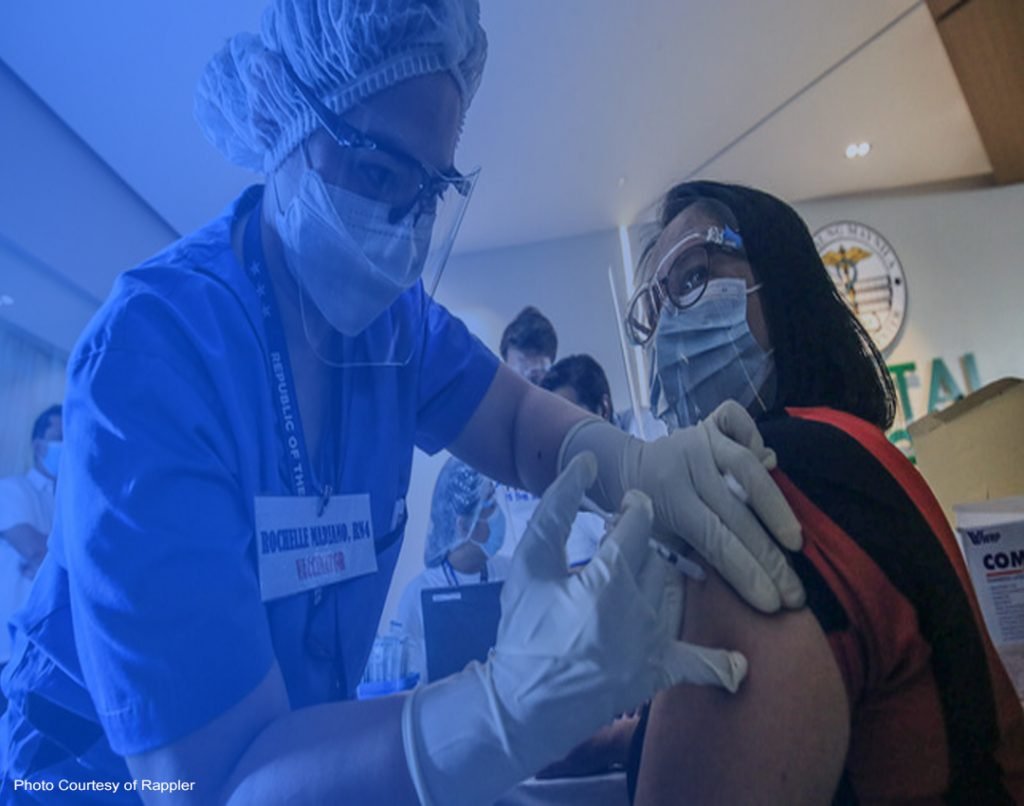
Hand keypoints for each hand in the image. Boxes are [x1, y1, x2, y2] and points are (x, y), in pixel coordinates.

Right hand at [402, 454, 745, 805]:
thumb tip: (586, 461)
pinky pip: (699, 664)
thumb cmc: (524, 629)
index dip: (633, 510)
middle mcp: (642, 607)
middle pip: (657, 556)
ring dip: (662, 579)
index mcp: (610, 577)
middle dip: (641, 545)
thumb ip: (557, 509)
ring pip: (674, 590)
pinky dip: (718, 665)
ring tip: (635, 577)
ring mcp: (655, 642)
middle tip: (619, 544)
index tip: (626, 506)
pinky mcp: (658, 672)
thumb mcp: (531, 564)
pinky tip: (737, 666)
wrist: (523, 703)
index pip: (639, 524)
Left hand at [622, 401, 804, 611]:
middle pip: (736, 512)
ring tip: (795, 543)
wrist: (625, 469)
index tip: (773, 603)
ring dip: (776, 507)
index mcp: (668, 499)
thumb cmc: (646, 515)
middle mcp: (686, 464)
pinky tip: (772, 463)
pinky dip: (754, 434)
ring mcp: (698, 439)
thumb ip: (688, 554)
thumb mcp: (656, 539)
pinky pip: (734, 420)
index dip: (746, 572)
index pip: (714, 539)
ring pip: (746, 467)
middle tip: (795, 591)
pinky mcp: (707, 422)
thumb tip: (740, 577)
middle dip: (769, 558)